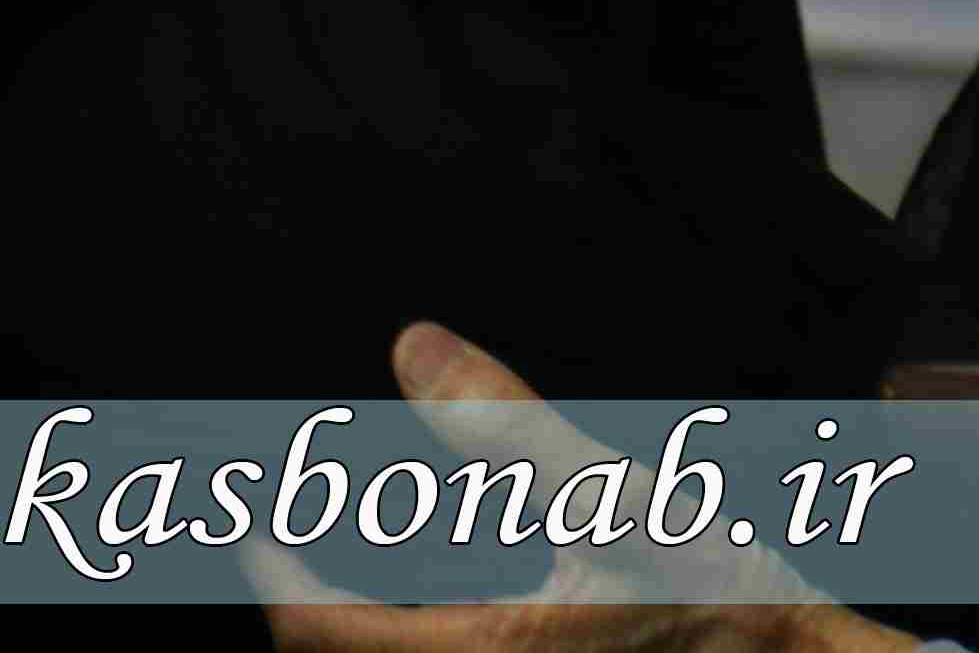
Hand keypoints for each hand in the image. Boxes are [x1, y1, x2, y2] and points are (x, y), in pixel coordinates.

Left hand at [247, 328, 916, 652]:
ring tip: (343, 559)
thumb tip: (413, 353)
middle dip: (306, 607)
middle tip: (281, 539)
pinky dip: (414, 632)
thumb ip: (508, 430)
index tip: (248, 519)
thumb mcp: (617, 497)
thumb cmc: (730, 603)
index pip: (322, 635)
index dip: (269, 573)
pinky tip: (439, 585)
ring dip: (358, 623)